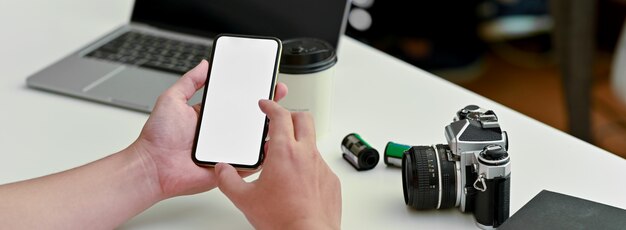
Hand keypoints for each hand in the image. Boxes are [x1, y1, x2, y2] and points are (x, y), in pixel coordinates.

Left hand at [133, 60, 287, 198]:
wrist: (153, 167)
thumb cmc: (157, 138)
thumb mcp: (172, 100)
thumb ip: (189, 81)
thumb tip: (203, 64)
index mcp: (210, 116)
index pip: (236, 101)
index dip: (250, 91)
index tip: (263, 80)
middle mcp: (220, 133)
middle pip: (250, 118)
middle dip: (267, 107)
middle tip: (277, 94)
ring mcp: (226, 150)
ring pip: (254, 139)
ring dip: (267, 129)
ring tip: (278, 117)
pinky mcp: (228, 167)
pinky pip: (250, 163)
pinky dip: (262, 155)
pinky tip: (270, 144)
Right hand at [215, 100, 341, 228]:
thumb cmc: (283, 220)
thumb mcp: (245, 199)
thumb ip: (228, 180)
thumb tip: (221, 171)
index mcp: (285, 152)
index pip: (280, 116)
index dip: (272, 106)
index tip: (266, 105)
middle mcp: (306, 154)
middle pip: (304, 118)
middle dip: (290, 115)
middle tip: (278, 122)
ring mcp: (321, 167)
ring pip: (312, 143)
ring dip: (298, 143)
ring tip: (283, 159)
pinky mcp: (331, 180)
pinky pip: (319, 164)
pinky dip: (308, 165)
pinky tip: (297, 180)